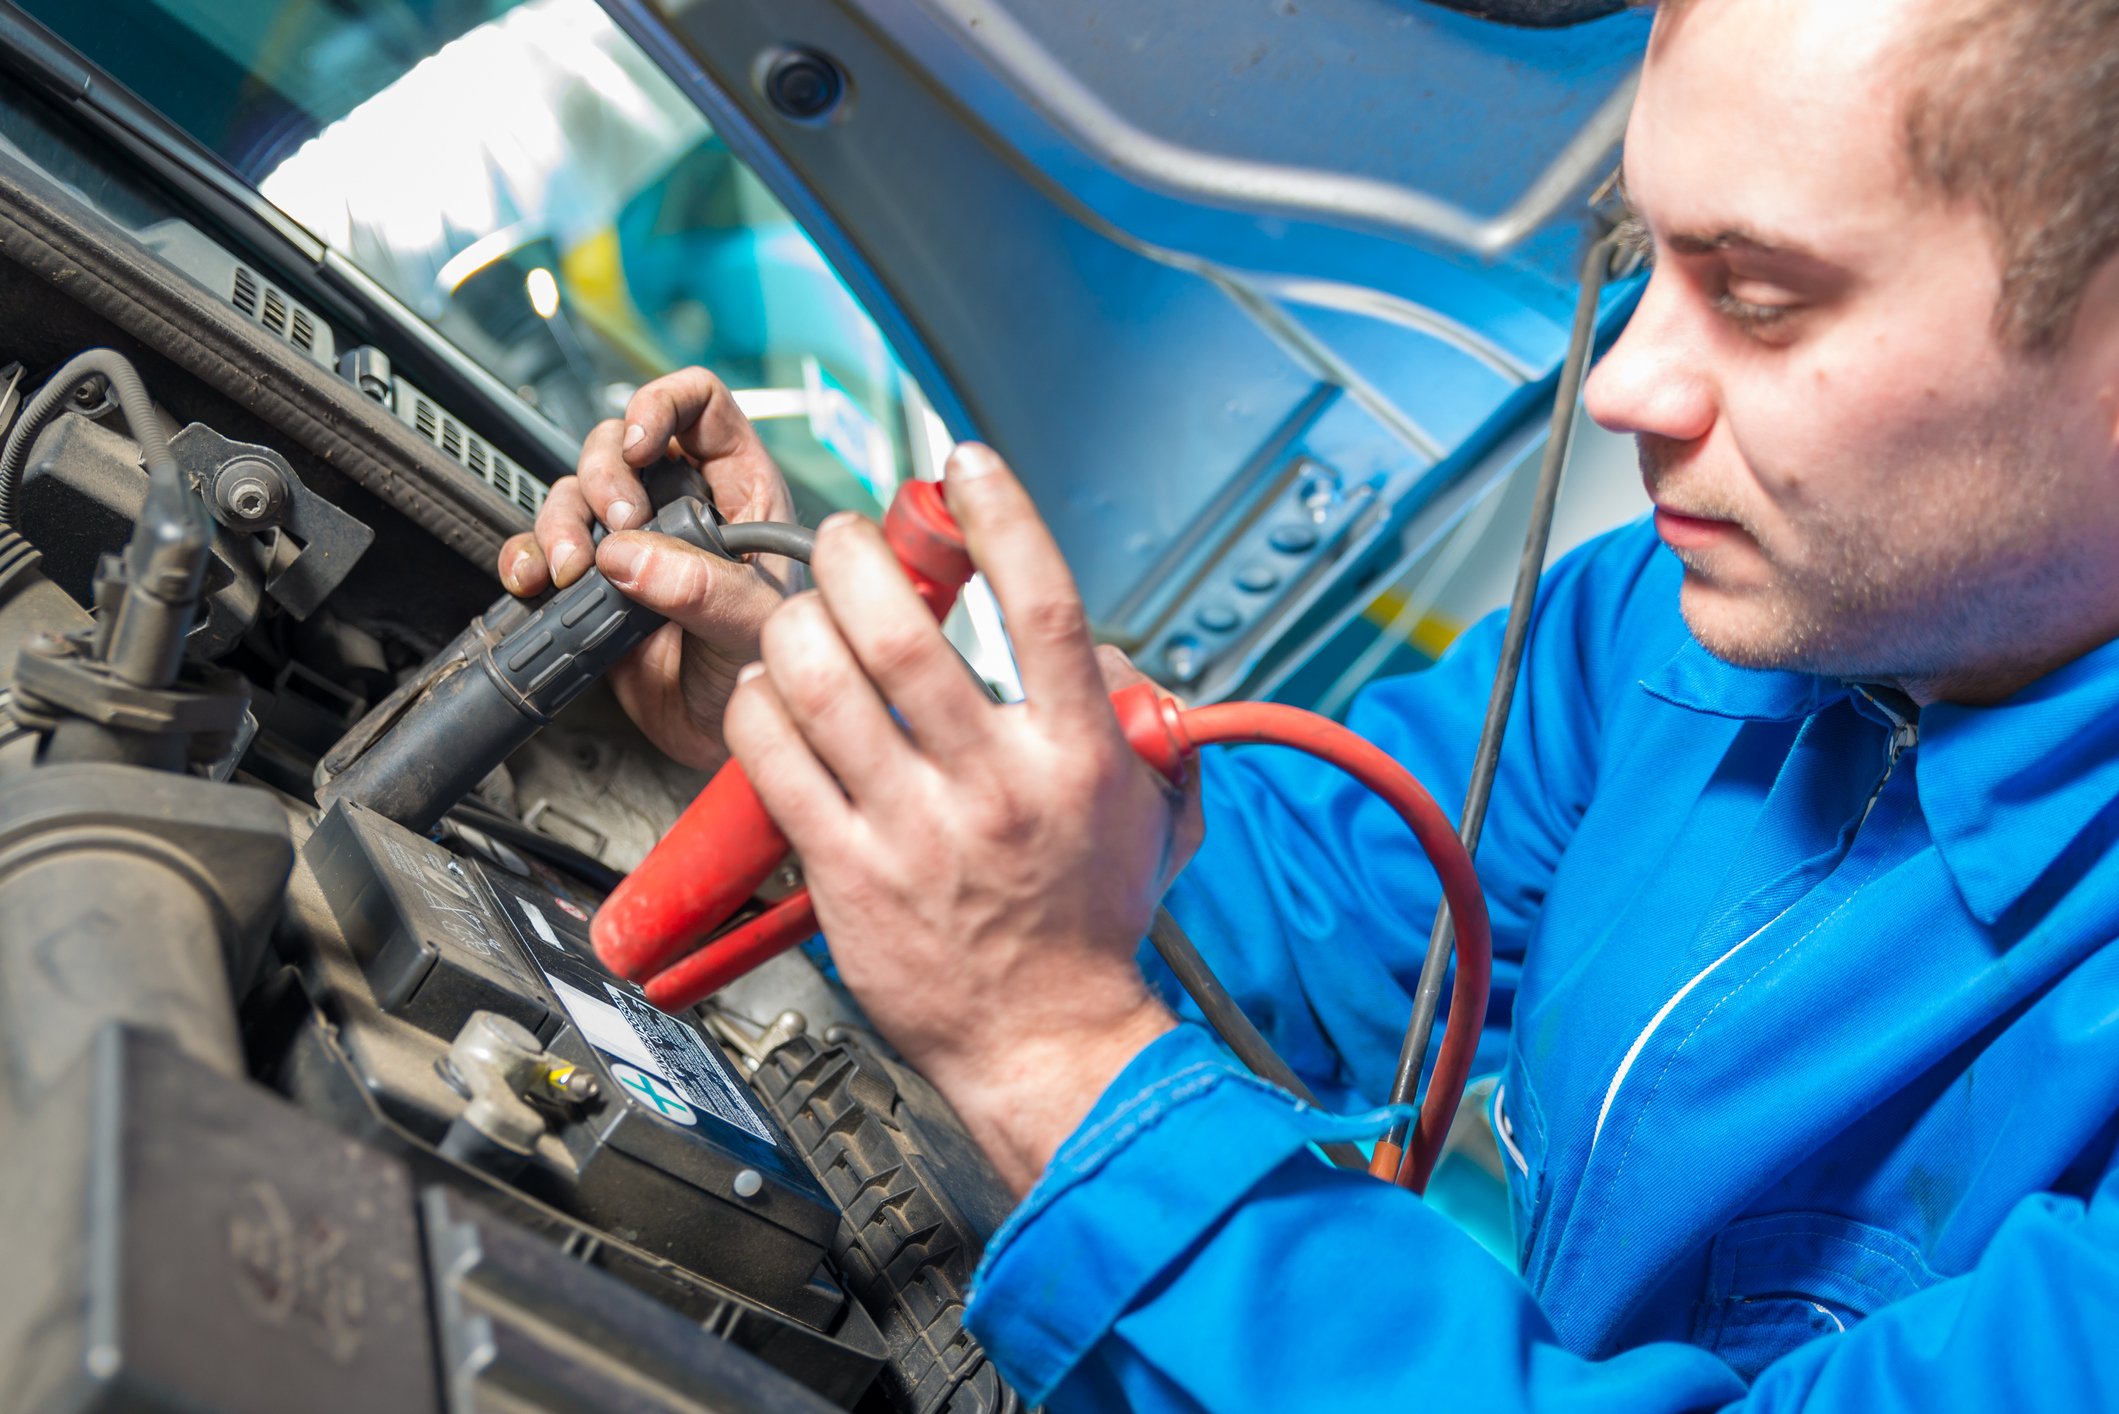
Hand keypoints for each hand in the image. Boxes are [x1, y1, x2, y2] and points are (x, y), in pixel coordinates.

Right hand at [497, 369, 797, 768]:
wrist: (721, 742)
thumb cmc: (762, 676)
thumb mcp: (754, 628)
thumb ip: (705, 589)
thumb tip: (634, 555)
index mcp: (740, 493)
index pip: (701, 406)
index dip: (663, 405)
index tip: (641, 444)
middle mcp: (682, 506)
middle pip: (620, 443)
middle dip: (605, 477)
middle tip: (618, 526)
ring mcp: (634, 543)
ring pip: (576, 493)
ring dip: (560, 521)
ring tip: (575, 569)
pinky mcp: (593, 584)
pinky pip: (543, 548)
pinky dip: (528, 558)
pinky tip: (535, 580)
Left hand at [723, 445, 1197, 1193]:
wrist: (1048, 1043)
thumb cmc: (1090, 923)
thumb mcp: (1154, 810)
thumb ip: (1139, 716)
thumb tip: (1097, 645)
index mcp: (1077, 757)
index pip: (1043, 606)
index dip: (1002, 518)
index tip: (965, 465)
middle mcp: (996, 787)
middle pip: (904, 634)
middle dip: (856, 561)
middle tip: (844, 544)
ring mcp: (916, 832)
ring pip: (824, 686)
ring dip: (796, 626)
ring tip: (800, 614)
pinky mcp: (848, 873)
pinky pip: (777, 762)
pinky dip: (762, 708)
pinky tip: (772, 696)